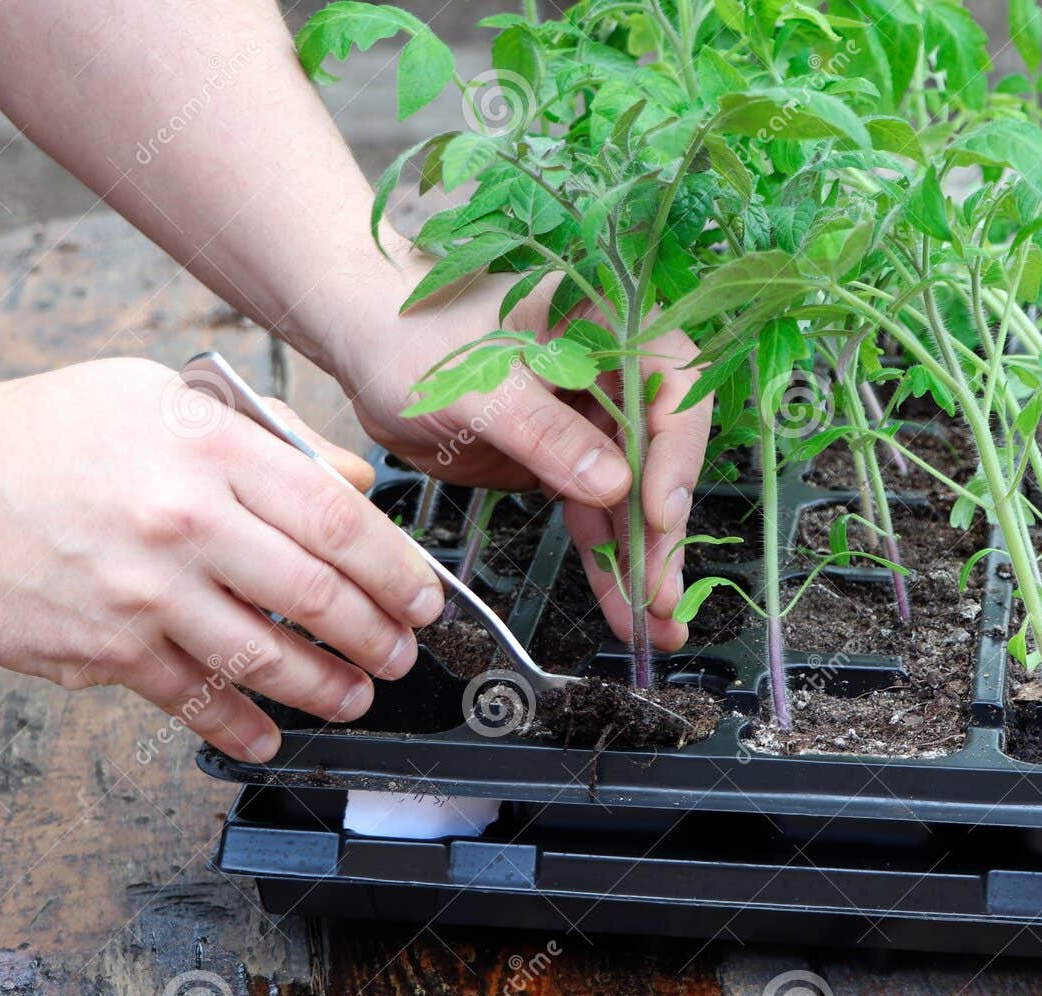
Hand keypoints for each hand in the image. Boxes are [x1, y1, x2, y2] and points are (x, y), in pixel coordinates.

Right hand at [0, 358, 445, 762]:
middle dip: (378, 635)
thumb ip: (268, 434)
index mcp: (206, 448)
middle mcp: (181, 521)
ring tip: (356, 698)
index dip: (396, 566)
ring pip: (265, 656)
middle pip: (316, 593)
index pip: (336, 515)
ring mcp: (143, 593)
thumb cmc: (41, 434)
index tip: (423, 594)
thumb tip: (353, 482)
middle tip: (402, 652)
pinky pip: (193, 699)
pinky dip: (241, 727)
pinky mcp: (104, 650)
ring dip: (326, 687)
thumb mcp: (159, 395)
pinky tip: (269, 737)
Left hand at [333, 262, 711, 652]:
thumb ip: (546, 434)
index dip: (676, 456)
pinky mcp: (561, 462)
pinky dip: (608, 561)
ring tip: (657, 623)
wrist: (365, 344)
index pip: (672, 392)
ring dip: (643, 562)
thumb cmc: (416, 336)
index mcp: (611, 327)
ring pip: (632, 499)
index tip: (659, 515)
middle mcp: (614, 374)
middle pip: (661, 458)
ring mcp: (590, 422)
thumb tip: (615, 486)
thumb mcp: (480, 385)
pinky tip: (624, 606)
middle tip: (663, 594)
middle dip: (664, 531)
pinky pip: (594, 517)